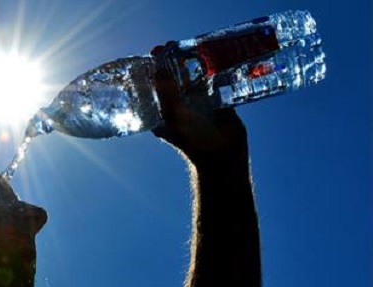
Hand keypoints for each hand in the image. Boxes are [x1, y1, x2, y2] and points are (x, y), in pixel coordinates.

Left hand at [151, 49, 248, 168]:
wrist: (221, 154)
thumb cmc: (191, 139)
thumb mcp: (174, 114)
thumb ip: (166, 92)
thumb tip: (156, 68)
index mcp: (163, 111)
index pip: (155, 86)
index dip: (153, 69)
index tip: (153, 52)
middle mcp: (179, 105)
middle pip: (174, 78)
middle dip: (172, 62)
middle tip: (171, 45)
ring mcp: (198, 102)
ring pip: (193, 78)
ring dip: (192, 63)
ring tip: (190, 46)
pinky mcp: (217, 101)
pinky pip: (214, 82)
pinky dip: (213, 70)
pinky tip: (212, 56)